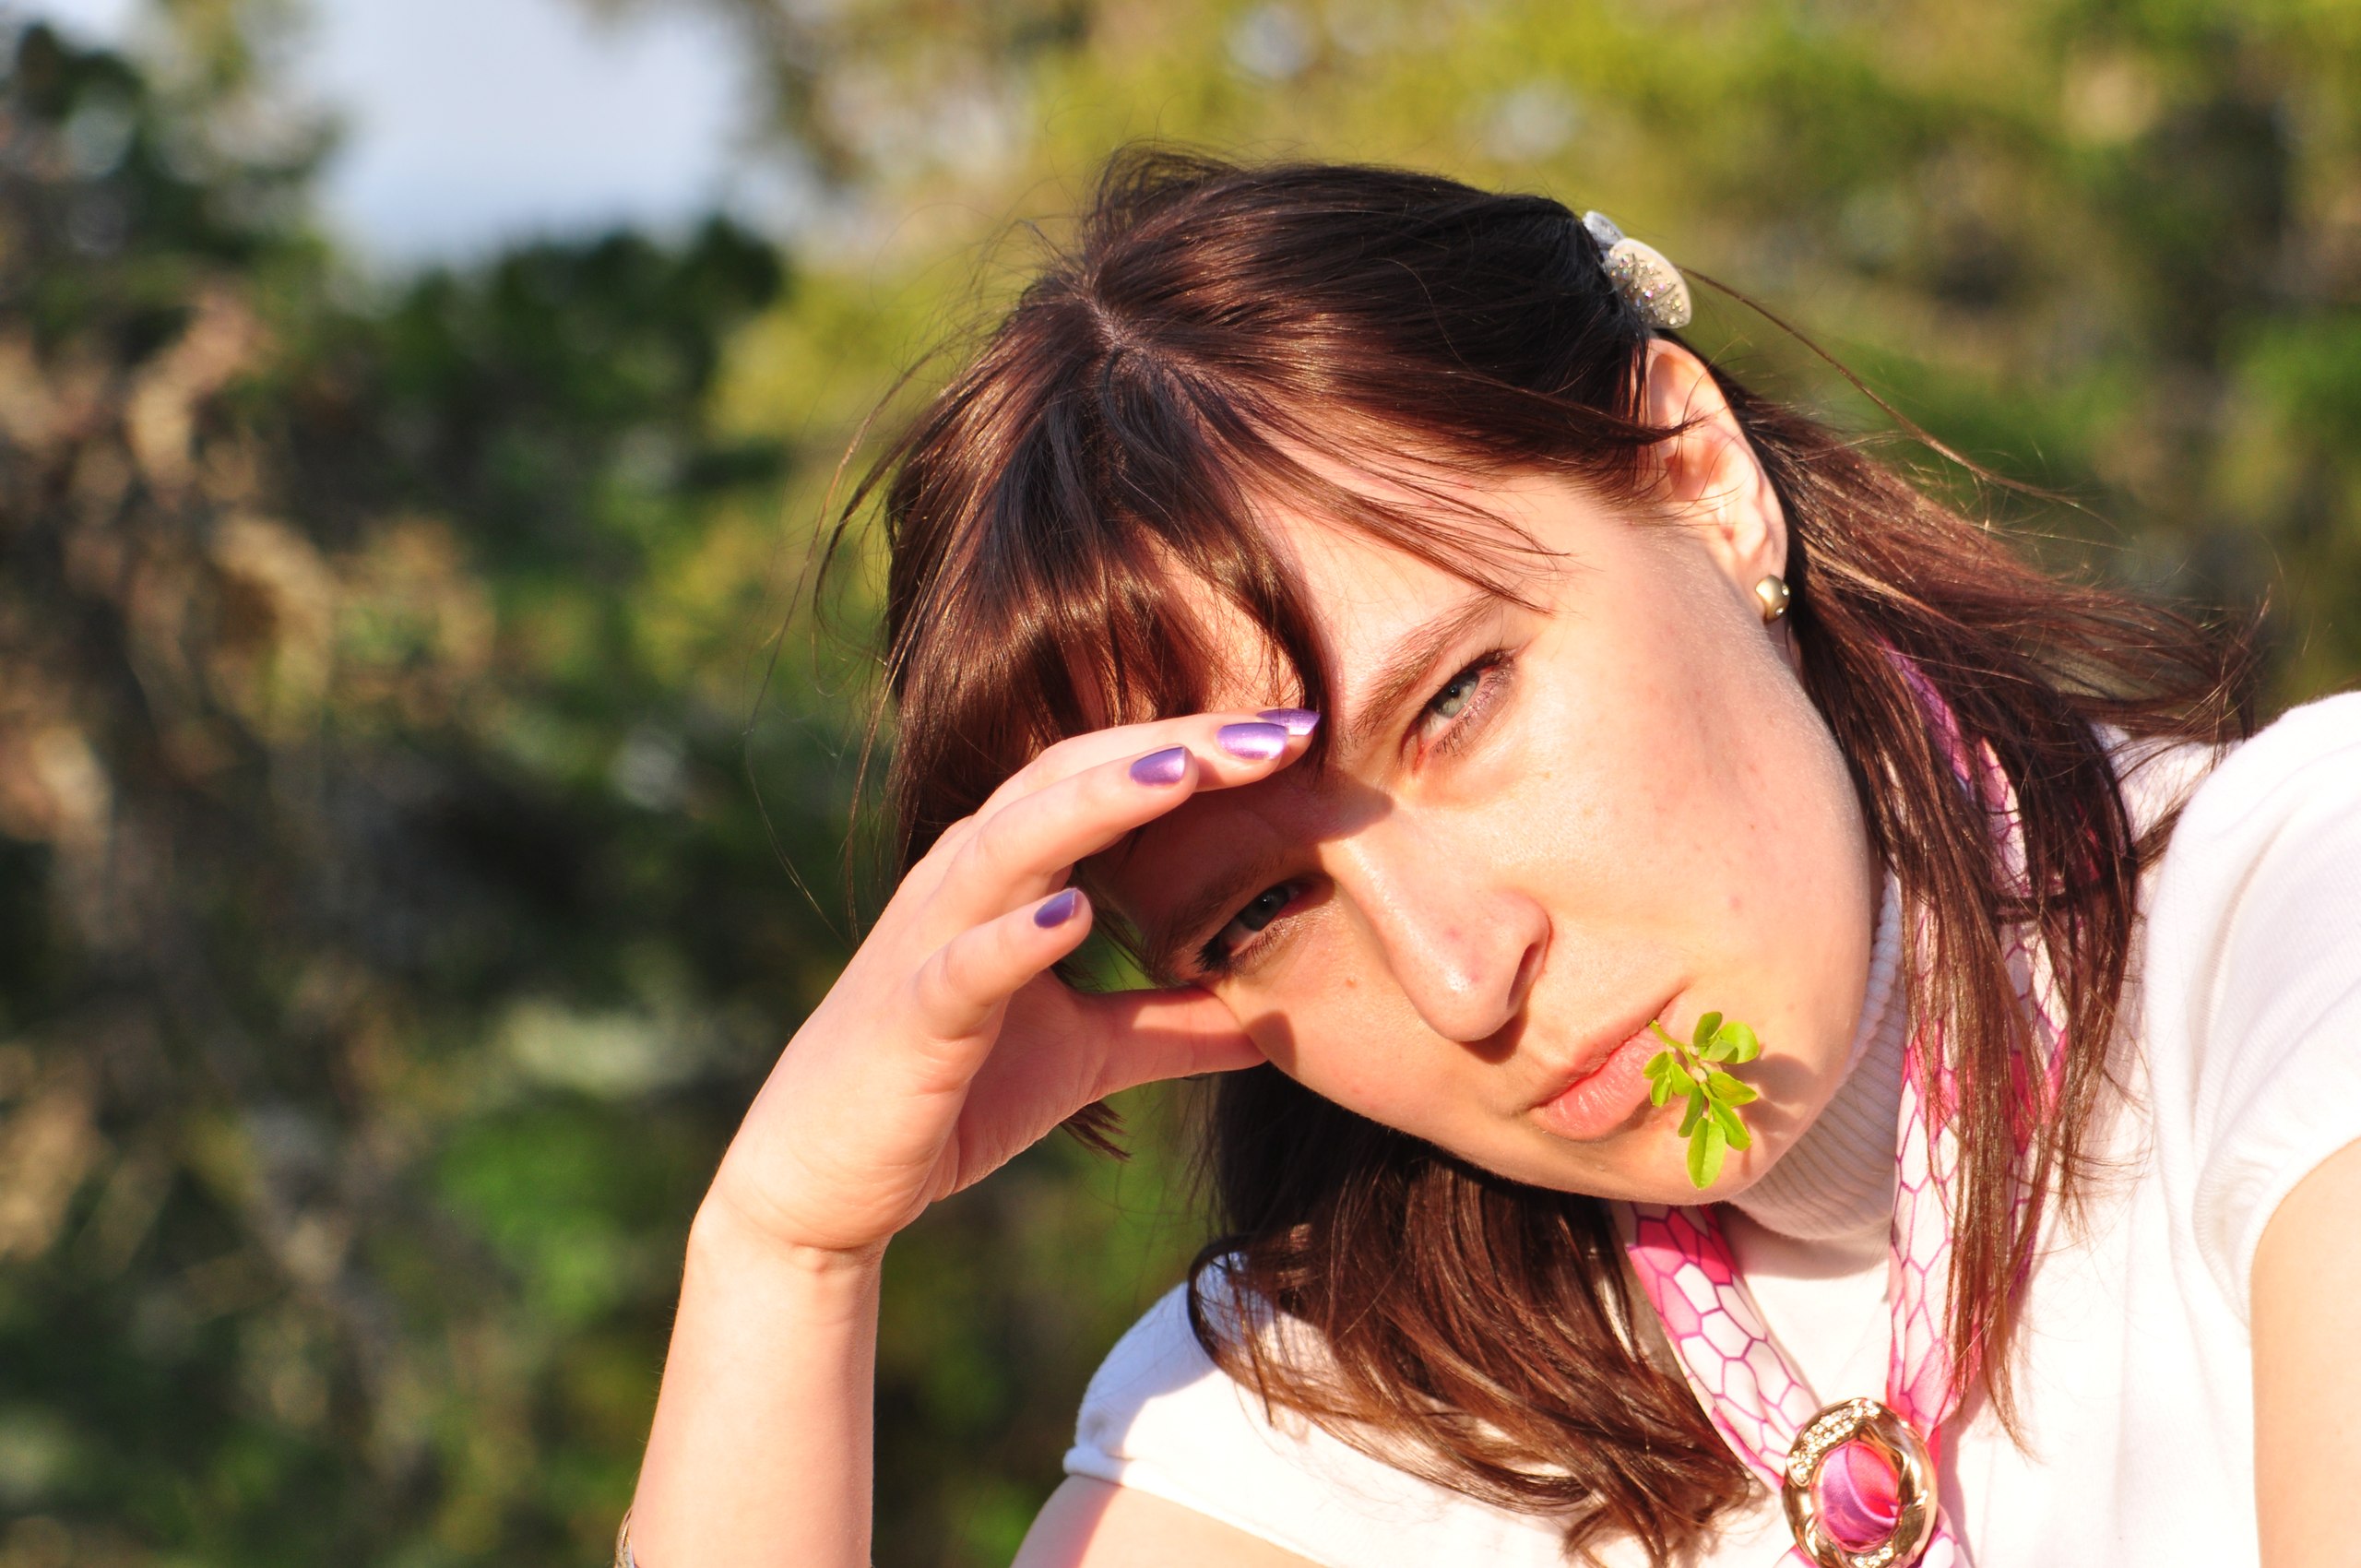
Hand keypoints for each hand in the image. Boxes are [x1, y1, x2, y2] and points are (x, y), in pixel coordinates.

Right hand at [700, 713, 1309, 1260]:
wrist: (826, 1179)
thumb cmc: (953, 1096)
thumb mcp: (1090, 1053)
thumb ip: (1175, 1025)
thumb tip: (1279, 1019)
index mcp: (1010, 869)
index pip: (1111, 776)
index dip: (1203, 748)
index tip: (1302, 732)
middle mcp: (967, 878)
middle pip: (1071, 777)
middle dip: (1176, 748)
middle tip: (1282, 730)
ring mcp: (932, 941)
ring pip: (1012, 843)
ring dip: (1096, 803)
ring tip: (1183, 772)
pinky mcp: (911, 1019)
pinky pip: (963, 966)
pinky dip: (1015, 935)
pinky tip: (1072, 913)